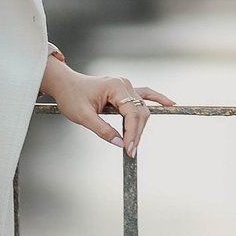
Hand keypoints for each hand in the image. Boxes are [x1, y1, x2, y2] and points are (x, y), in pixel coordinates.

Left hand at [49, 70, 174, 157]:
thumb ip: (102, 129)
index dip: (132, 133)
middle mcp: (124, 84)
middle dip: (136, 133)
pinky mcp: (124, 90)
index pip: (131, 113)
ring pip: (142, 108)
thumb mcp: (82, 116)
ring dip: (141, 126)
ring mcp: (126, 86)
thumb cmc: (71, 96)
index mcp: (115, 86)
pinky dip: (157, 99)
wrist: (64, 84)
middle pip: (139, 112)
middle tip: (130, 152)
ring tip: (135, 143)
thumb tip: (119, 143)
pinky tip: (170, 104)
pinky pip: (145, 95)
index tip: (129, 149)